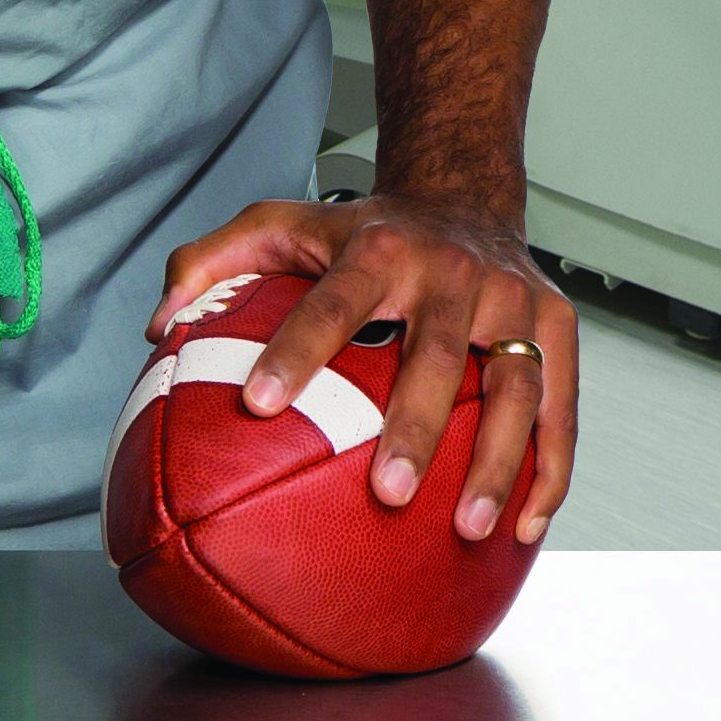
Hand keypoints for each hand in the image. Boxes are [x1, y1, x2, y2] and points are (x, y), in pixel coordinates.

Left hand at [152, 192, 575, 546]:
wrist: (464, 193)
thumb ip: (209, 264)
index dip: (296, 350)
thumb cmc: (362, 231)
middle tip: (387, 492)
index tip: (258, 405)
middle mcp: (453, 271)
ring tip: (466, 528)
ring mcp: (512, 299)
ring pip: (517, 387)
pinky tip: (523, 527)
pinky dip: (549, 470)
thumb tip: (159, 328)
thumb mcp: (280, 223)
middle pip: (438, 355)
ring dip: (497, 461)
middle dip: (416, 424)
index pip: (332, 303)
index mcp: (378, 249)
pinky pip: (561, 408)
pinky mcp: (557, 326)